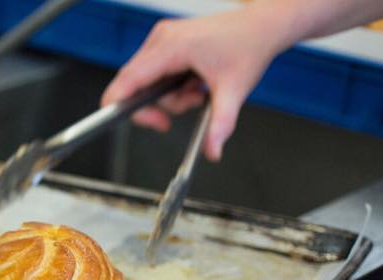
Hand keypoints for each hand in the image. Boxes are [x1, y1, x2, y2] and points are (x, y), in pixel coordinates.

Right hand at [101, 9, 283, 160]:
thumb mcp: (235, 90)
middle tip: (185, 108)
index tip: (133, 121)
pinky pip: (154, 72)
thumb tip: (211, 151)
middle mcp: (161, 39)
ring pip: (145, 81)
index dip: (121, 105)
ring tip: (197, 92)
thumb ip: (220, 123)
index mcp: (172, 47)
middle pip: (135, 84)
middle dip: (159, 104)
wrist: (262, 26)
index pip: (128, 79)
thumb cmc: (249, 45)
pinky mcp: (165, 42)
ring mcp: (161, 39)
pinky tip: (192, 82)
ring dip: (169, 96)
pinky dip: (171, 85)